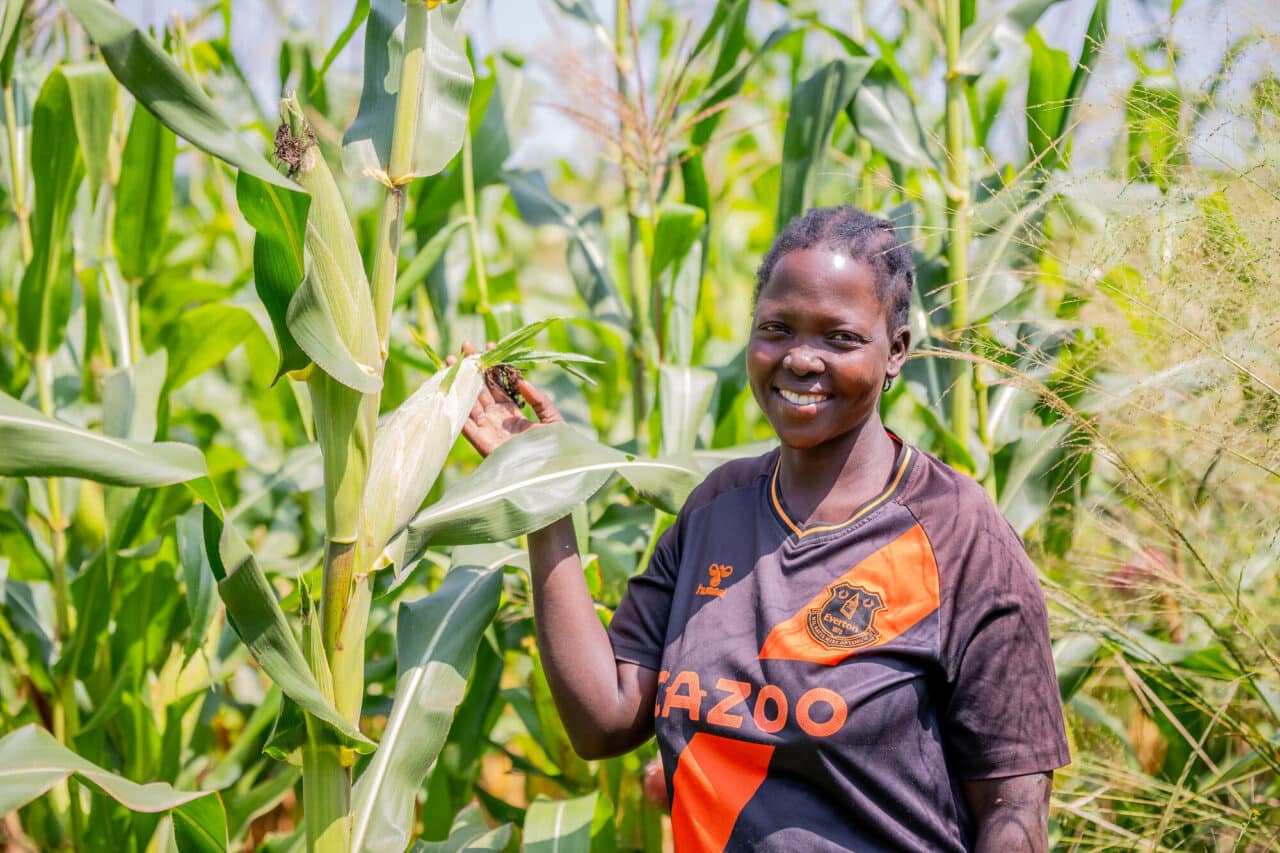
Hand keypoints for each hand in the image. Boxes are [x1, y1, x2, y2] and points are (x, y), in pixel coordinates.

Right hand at [452, 342, 562, 457]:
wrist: (553, 477)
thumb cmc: (557, 451)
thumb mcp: (553, 420)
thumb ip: (540, 401)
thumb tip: (524, 382)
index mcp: (513, 414)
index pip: (498, 385)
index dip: (493, 366)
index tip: (490, 345)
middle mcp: (497, 420)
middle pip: (480, 390)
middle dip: (471, 368)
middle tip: (464, 345)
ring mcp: (488, 432)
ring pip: (468, 403)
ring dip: (459, 383)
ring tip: (449, 361)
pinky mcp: (483, 445)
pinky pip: (466, 428)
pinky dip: (456, 412)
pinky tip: (448, 393)